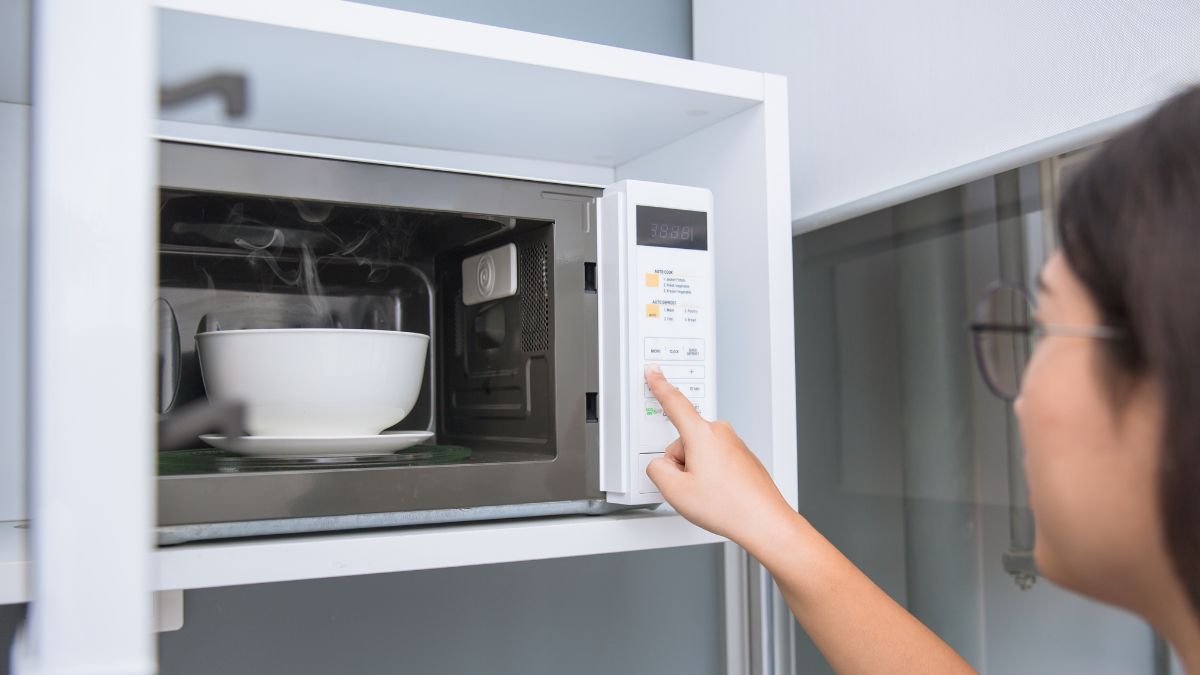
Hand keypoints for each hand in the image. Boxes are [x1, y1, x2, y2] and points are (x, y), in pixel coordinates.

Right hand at [643, 365, 795, 549]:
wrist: (764, 521)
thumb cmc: (730, 506)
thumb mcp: (675, 491)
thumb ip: (656, 470)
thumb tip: (660, 465)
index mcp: (702, 434)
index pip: (674, 403)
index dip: (659, 385)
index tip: (654, 371)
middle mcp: (720, 433)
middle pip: (683, 441)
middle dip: (681, 464)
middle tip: (693, 488)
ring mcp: (734, 445)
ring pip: (699, 453)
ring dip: (697, 473)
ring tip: (711, 495)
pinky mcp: (743, 457)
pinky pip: (716, 462)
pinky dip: (713, 477)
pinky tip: (721, 495)